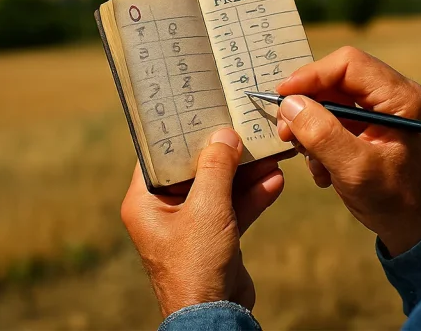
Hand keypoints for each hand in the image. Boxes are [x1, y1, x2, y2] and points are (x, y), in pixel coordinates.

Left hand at [120, 129, 283, 316]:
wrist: (215, 317)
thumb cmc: (197, 265)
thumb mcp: (207, 208)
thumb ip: (217, 168)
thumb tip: (224, 134)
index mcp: (145, 201)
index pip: (160, 154)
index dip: (182, 132)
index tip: (203, 109)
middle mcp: (164, 210)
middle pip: (195, 168)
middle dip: (224, 151)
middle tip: (244, 126)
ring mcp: (191, 224)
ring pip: (219, 187)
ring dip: (245, 173)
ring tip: (270, 152)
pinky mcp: (214, 237)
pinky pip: (233, 207)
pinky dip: (253, 195)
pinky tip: (275, 181)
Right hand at [275, 46, 420, 256]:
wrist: (413, 224)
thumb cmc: (394, 197)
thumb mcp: (355, 168)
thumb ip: (323, 134)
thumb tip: (290, 104)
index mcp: (399, 96)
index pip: (348, 64)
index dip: (311, 75)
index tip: (282, 97)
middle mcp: (389, 95)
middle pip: (334, 79)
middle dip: (306, 106)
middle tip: (286, 133)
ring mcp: (376, 110)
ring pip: (327, 99)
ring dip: (310, 129)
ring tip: (312, 161)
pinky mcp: (363, 125)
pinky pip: (329, 119)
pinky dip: (317, 142)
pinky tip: (323, 170)